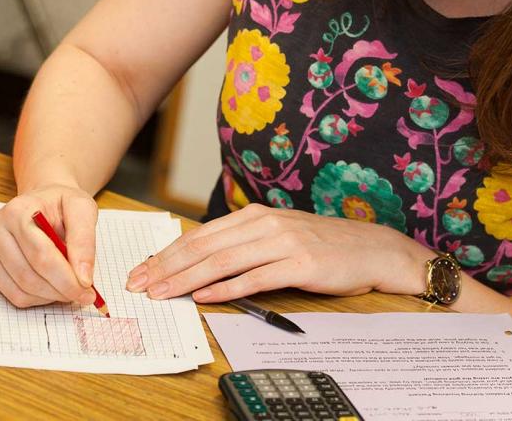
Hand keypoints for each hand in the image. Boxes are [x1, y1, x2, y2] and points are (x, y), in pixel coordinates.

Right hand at [0, 184, 98, 307]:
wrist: (43, 202)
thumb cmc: (62, 204)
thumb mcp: (82, 209)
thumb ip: (84, 241)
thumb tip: (83, 278)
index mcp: (17, 210)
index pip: (41, 255)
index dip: (67, 279)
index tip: (88, 291)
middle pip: (29, 276)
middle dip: (61, 290)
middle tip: (84, 294)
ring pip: (21, 290)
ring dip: (50, 296)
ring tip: (69, 287)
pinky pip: (13, 295)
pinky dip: (37, 298)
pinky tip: (51, 286)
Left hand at [124, 203, 425, 302]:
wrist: (373, 248)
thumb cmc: (324, 246)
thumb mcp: (279, 235)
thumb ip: (244, 243)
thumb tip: (202, 260)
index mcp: (256, 215)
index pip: (200, 235)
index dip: (167, 253)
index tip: (142, 269)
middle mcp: (265, 224)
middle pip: (204, 247)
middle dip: (166, 267)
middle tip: (139, 284)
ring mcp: (282, 243)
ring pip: (222, 262)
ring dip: (186, 279)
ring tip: (161, 292)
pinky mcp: (300, 265)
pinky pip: (255, 278)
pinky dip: (226, 288)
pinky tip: (205, 296)